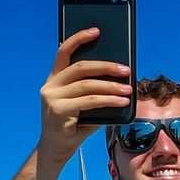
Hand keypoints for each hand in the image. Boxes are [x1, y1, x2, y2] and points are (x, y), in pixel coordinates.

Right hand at [37, 27, 131, 167]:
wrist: (58, 149)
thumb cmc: (75, 125)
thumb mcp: (85, 104)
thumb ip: (95, 90)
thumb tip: (120, 78)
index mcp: (55, 79)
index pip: (64, 52)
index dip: (79, 38)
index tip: (96, 30)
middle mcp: (50, 85)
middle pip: (80, 67)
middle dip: (106, 66)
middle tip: (126, 69)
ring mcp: (52, 98)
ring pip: (87, 85)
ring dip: (111, 86)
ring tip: (129, 89)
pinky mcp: (58, 111)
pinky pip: (89, 101)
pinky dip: (109, 100)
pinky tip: (122, 101)